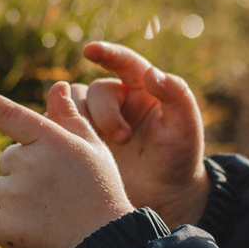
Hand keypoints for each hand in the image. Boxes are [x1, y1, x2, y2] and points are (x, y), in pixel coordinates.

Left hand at [0, 77, 134, 247]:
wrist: (104, 243)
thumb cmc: (100, 191)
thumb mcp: (93, 150)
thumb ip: (70, 118)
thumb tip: (57, 85)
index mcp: (50, 139)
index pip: (7, 113)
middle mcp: (28, 162)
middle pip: (7, 161)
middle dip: (24, 172)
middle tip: (56, 190)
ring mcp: (14, 194)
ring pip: (0, 190)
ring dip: (17, 200)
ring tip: (50, 213)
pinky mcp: (4, 224)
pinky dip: (11, 226)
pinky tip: (37, 231)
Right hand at [73, 41, 210, 224]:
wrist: (163, 196)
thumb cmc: (179, 159)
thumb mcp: (186, 129)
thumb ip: (178, 97)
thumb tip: (153, 72)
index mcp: (143, 89)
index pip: (123, 62)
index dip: (106, 53)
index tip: (89, 50)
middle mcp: (117, 101)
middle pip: (95, 90)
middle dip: (105, 111)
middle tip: (123, 137)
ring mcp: (97, 121)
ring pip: (73, 106)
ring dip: (82, 122)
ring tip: (102, 146)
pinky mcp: (82, 141)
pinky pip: (62, 127)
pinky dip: (63, 132)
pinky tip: (75, 148)